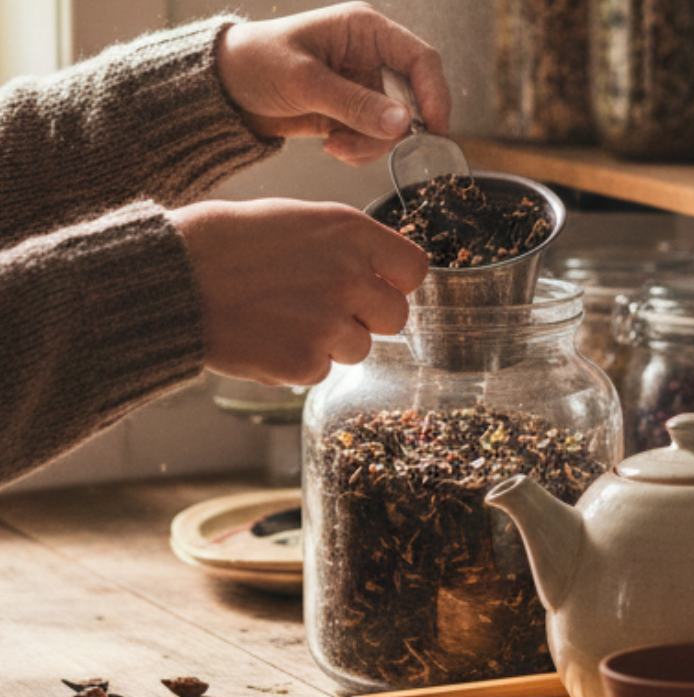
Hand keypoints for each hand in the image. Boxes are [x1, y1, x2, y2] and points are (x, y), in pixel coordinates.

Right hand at [168, 199, 428, 385]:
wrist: (171, 277)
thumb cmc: (226, 243)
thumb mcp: (297, 220)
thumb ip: (346, 247)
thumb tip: (377, 273)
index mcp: (352, 233)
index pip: (414, 269)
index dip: (395, 282)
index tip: (377, 287)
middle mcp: (351, 277)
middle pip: (396, 317)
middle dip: (367, 319)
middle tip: (323, 310)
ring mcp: (331, 323)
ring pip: (360, 349)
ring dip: (331, 343)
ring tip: (282, 320)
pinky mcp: (306, 362)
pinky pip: (322, 371)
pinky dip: (298, 363)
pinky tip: (265, 339)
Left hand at [216, 2, 450, 165]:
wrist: (225, 90)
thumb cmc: (256, 64)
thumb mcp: (305, 82)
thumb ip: (355, 103)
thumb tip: (403, 124)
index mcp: (365, 30)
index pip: (421, 60)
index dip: (434, 95)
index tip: (434, 131)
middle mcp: (372, 56)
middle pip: (414, 99)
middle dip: (393, 130)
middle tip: (370, 145)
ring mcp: (365, 87)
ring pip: (395, 127)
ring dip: (370, 145)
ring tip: (336, 146)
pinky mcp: (355, 112)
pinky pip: (375, 140)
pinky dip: (359, 151)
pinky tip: (332, 146)